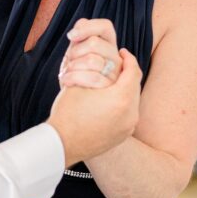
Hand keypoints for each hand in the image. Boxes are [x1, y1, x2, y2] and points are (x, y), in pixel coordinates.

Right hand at [48, 48, 141, 166]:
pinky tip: (109, 100)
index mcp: (121, 98)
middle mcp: (130, 114)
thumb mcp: (80, 83)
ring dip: (125, 89)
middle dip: (126, 74)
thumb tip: (105, 56)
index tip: (122, 52)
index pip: (133, 71)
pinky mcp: (123, 134)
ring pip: (132, 100)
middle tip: (118, 65)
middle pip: (134, 86)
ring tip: (113, 82)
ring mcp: (128, 126)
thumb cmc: (67, 112)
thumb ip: (97, 67)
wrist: (61, 145)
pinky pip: (128, 113)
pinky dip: (122, 103)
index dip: (128, 59)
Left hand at [58, 18, 121, 88]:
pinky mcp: (111, 89)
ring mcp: (116, 73)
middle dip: (75, 51)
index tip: (71, 36)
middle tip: (69, 61)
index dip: (87, 28)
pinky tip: (67, 81)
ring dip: (73, 66)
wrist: (73, 102)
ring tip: (67, 72)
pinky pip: (93, 77)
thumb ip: (80, 37)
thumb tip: (80, 26)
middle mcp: (116, 57)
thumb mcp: (75, 53)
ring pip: (92, 60)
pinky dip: (73, 77)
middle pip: (94, 43)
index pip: (105, 26)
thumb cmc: (75, 74)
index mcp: (108, 45)